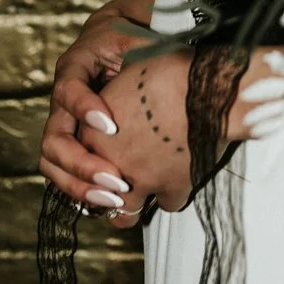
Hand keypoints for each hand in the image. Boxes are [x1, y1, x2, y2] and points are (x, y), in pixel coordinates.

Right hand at [39, 4, 151, 210]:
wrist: (115, 36)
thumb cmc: (131, 37)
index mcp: (75, 67)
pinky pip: (63, 171)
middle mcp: (62, 98)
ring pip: (52, 161)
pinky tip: (107, 202)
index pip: (68, 89)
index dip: (84, 108)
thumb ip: (147, 47)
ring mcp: (63, 122)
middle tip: (116, 180)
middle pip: (53, 138)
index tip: (111, 125)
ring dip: (79, 184)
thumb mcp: (139, 36)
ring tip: (113, 198)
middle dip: (81, 163)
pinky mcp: (72, 140)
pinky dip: (81, 189)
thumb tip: (175, 56)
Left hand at [77, 45, 283, 230]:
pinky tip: (180, 180)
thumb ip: (118, 91)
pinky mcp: (170, 189)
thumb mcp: (132, 71)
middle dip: (105, 193)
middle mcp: (109, 160)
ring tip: (144, 194)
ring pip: (125, 212)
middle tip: (117, 186)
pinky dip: (173, 194)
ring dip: (131, 205)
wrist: (204, 89)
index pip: (80, 155)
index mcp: (93, 132)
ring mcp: (139, 180)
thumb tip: (124, 79)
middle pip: (95, 192)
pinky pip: (167, 204)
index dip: (93, 156)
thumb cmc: (170, 71)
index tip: (107, 155)